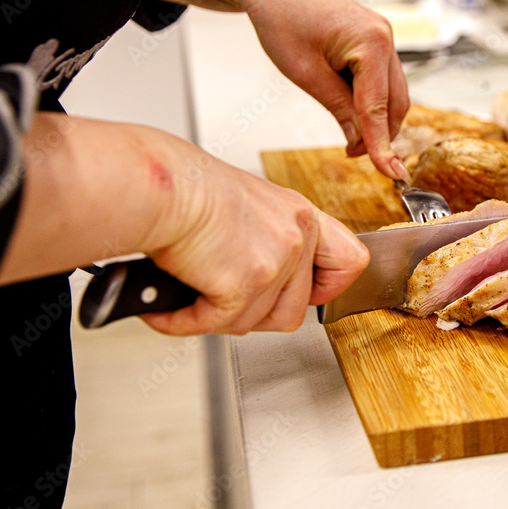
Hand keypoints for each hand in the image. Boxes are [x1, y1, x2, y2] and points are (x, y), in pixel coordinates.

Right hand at [0, 114, 368, 334]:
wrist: (158, 184)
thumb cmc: (184, 186)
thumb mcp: (245, 205)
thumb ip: (263, 240)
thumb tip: (256, 283)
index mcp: (299, 214)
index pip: (350, 260)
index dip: (329, 288)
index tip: (309, 297)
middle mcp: (297, 235)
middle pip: (295, 308)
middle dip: (253, 313)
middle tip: (221, 302)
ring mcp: (278, 260)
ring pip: (259, 322)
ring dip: (220, 319)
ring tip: (190, 299)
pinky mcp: (246, 283)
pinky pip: (218, 324)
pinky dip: (184, 321)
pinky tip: (166, 307)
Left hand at [243, 0, 410, 180]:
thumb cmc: (282, 16)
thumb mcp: (304, 73)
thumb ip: (337, 107)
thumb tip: (358, 139)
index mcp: (372, 42)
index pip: (378, 107)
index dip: (382, 144)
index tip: (391, 174)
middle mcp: (386, 38)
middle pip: (396, 103)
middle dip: (380, 134)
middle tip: (352, 154)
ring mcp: (383, 37)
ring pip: (392, 94)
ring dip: (376, 119)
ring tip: (348, 137)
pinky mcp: (374, 41)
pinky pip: (382, 80)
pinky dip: (370, 101)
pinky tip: (350, 112)